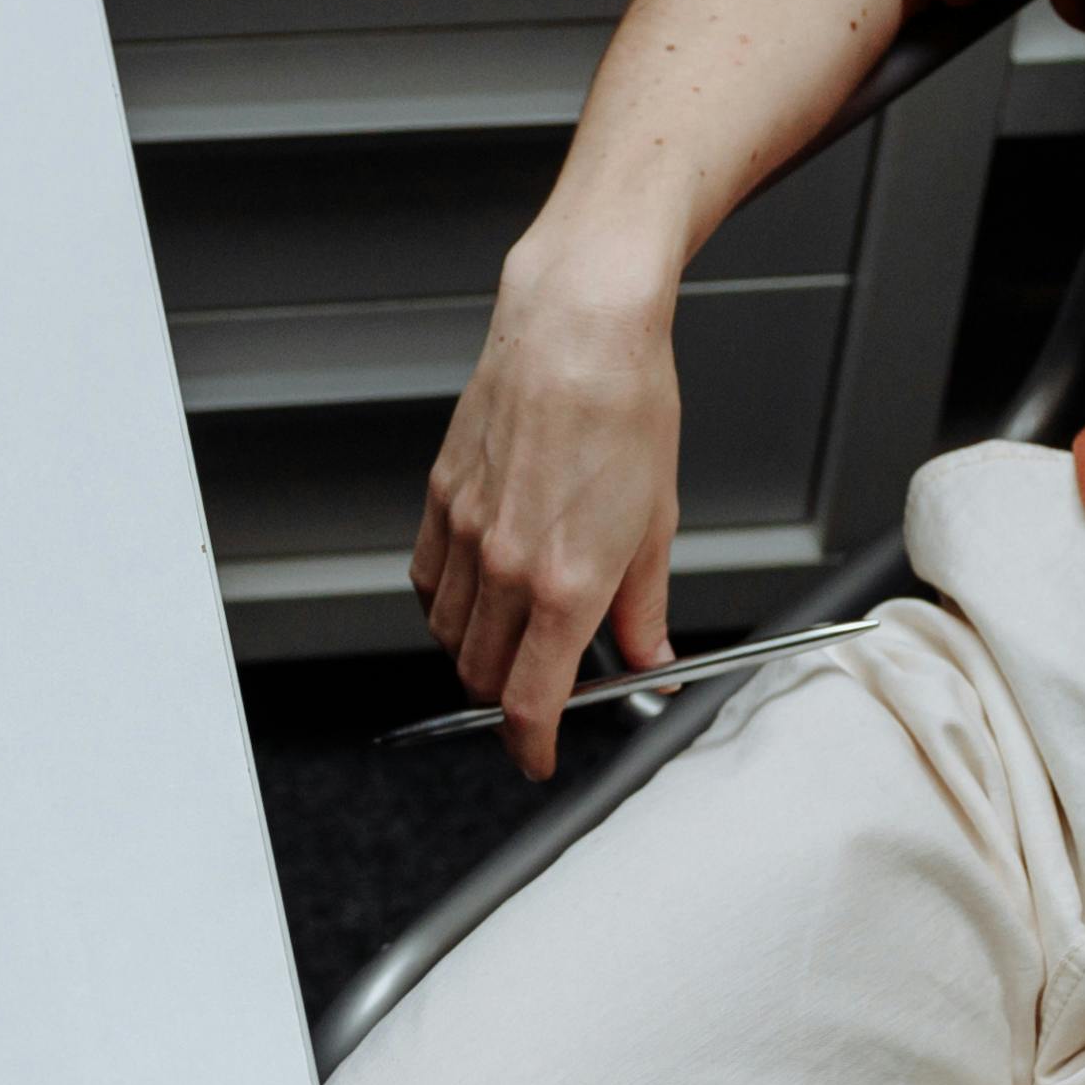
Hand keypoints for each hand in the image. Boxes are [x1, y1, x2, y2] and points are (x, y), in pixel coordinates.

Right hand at [412, 257, 683, 779]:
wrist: (578, 327)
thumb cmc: (626, 406)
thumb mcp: (657, 522)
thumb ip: (644, 606)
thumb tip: (648, 656)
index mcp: (566, 583)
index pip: (529, 703)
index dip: (533, 746)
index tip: (541, 757)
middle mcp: (505, 565)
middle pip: (481, 677)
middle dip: (509, 701)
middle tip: (544, 692)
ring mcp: (464, 531)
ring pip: (447, 633)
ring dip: (475, 653)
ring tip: (517, 635)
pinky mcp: (440, 496)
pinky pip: (427, 579)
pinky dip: (447, 604)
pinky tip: (479, 589)